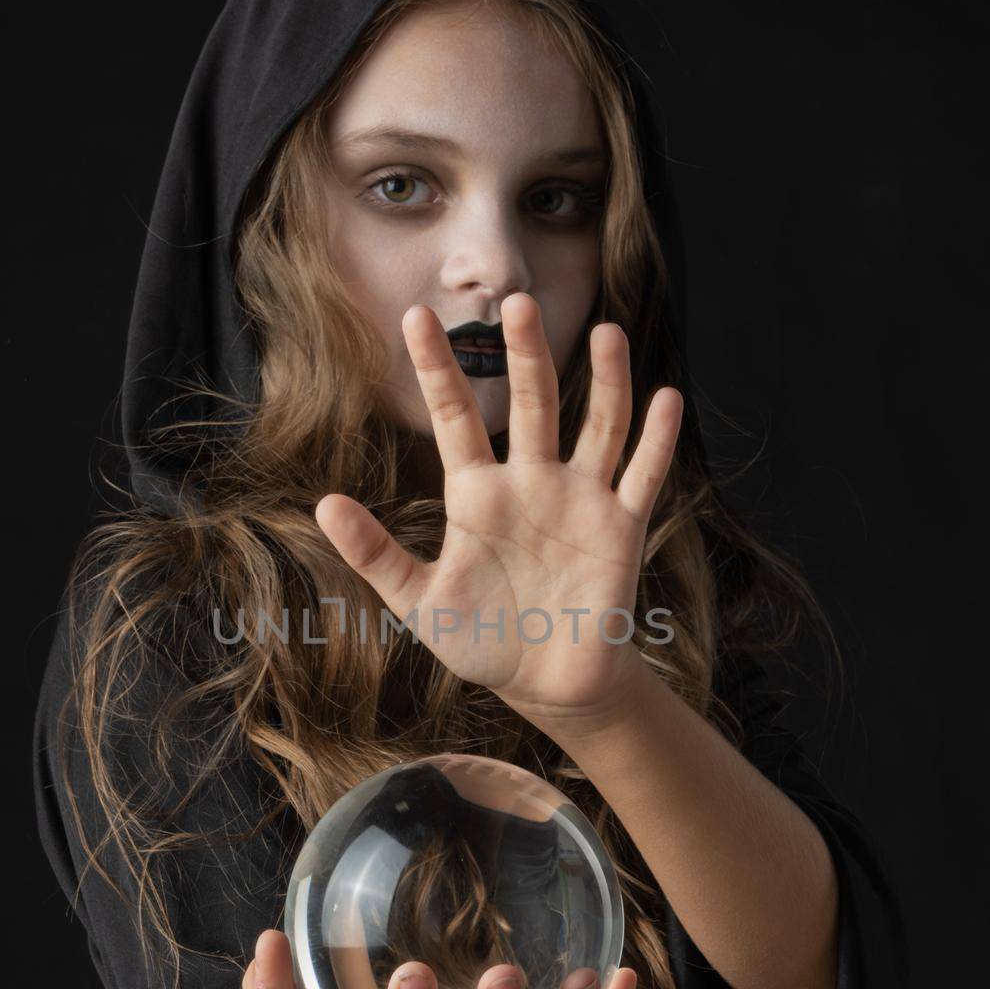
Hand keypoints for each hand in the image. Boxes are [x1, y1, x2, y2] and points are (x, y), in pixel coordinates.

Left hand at [314, 291, 683, 730]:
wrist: (545, 685)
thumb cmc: (481, 642)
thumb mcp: (417, 602)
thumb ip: (375, 553)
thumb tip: (323, 505)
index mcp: (477, 494)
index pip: (453, 417)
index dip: (435, 368)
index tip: (414, 316)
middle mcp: (531, 483)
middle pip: (532, 404)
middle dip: (526, 356)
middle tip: (518, 302)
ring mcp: (580, 501)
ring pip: (597, 426)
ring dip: (605, 382)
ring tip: (607, 333)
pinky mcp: (620, 529)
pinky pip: (642, 477)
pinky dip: (657, 441)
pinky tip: (666, 398)